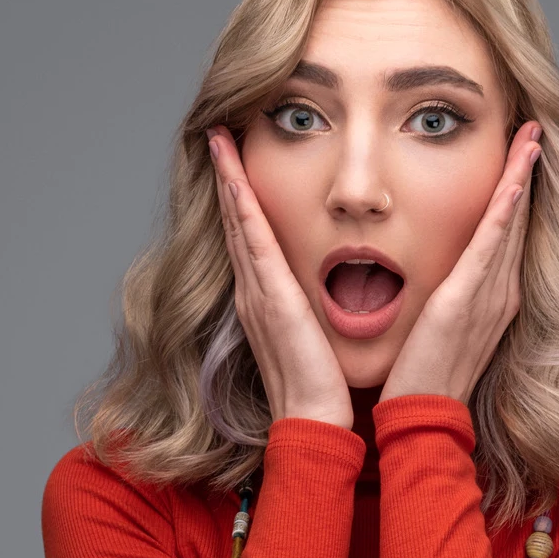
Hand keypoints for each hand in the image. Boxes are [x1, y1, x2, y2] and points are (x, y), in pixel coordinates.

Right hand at [207, 125, 352, 429]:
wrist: (314, 422)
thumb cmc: (323, 389)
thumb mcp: (319, 340)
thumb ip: (320, 315)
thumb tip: (339, 296)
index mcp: (270, 301)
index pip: (253, 238)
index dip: (242, 200)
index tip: (239, 164)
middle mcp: (256, 291)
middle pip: (237, 222)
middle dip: (228, 178)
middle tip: (219, 136)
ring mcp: (257, 292)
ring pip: (238, 222)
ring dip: (228, 178)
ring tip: (219, 139)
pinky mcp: (269, 296)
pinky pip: (251, 238)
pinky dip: (239, 203)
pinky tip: (234, 174)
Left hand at [379, 121, 544, 404]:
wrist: (421, 418)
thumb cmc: (422, 379)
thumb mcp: (438, 329)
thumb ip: (442, 300)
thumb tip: (434, 280)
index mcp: (490, 299)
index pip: (505, 234)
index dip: (515, 193)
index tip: (520, 156)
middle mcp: (498, 293)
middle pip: (516, 221)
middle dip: (526, 173)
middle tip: (535, 129)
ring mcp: (487, 296)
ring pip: (509, 224)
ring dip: (521, 178)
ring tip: (532, 137)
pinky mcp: (466, 301)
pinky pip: (490, 246)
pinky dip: (504, 210)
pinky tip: (514, 180)